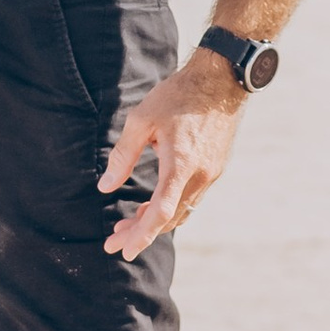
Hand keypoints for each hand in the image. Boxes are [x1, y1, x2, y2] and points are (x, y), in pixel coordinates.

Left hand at [98, 49, 242, 261]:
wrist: (223, 80)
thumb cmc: (179, 95)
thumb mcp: (142, 120)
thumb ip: (123, 156)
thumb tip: (106, 186)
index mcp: (181, 164)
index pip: (160, 212)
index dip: (141, 235)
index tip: (123, 250)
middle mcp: (200, 175)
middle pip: (168, 218)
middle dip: (140, 233)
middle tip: (113, 241)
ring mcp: (211, 174)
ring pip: (181, 211)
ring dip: (154, 222)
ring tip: (127, 224)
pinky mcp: (215, 169)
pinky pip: (190, 199)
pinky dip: (170, 208)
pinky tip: (152, 205)